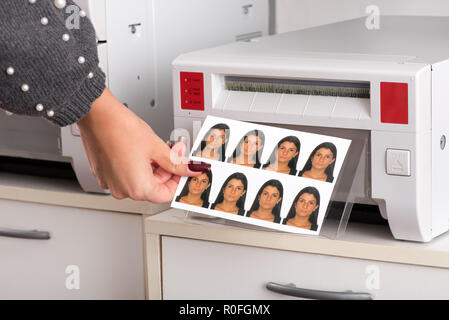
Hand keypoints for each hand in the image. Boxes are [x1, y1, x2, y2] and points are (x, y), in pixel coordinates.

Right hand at [76, 88, 208, 201]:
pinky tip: (143, 149)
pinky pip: (126, 174)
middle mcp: (122, 189)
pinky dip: (138, 164)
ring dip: (154, 166)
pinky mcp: (104, 173)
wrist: (97, 114)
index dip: (179, 180)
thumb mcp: (158, 147)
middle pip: (154, 187)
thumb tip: (192, 170)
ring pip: (140, 179)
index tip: (184, 170)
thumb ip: (177, 163)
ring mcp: (111, 182)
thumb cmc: (121, 129)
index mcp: (137, 188)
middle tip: (175, 151)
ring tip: (159, 147)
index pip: (167, 194)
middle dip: (167, 169)